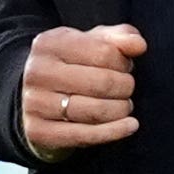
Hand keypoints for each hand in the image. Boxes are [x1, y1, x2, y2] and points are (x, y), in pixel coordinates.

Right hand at [19, 24, 146, 157]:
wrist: (37, 99)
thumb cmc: (73, 67)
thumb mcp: (93, 44)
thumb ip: (119, 38)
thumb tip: (138, 45)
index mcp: (50, 43)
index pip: (103, 52)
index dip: (123, 62)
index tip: (124, 67)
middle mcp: (37, 72)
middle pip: (101, 83)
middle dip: (124, 87)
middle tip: (126, 89)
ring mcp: (35, 103)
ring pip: (95, 111)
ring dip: (120, 110)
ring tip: (124, 106)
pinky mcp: (38, 131)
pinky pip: (85, 135)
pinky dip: (114, 132)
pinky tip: (130, 126)